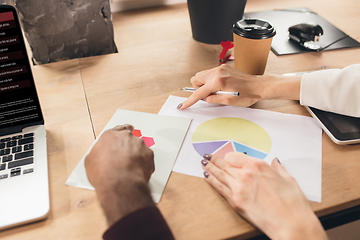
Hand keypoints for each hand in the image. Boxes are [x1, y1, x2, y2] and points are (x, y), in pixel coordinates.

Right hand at [85, 124, 154, 225]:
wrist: (120, 184)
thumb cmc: (104, 174)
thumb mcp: (91, 161)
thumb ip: (99, 152)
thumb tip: (100, 156)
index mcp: (110, 135)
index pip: (117, 129)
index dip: (120, 135)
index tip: (122, 137)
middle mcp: (126, 136)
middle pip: (129, 137)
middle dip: (128, 145)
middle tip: (124, 157)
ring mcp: (139, 144)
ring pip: (139, 146)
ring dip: (136, 154)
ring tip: (130, 167)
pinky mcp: (149, 154)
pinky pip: (147, 157)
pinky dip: (143, 162)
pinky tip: (136, 171)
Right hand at [178, 65, 300, 109]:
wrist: (260, 86)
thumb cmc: (248, 94)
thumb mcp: (229, 101)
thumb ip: (214, 99)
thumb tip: (205, 98)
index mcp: (219, 82)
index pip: (199, 92)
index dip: (190, 100)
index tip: (183, 106)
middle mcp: (217, 72)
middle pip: (196, 79)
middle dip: (198, 89)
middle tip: (209, 95)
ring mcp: (220, 68)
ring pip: (202, 75)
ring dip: (204, 84)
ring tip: (216, 91)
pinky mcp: (223, 67)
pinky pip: (209, 73)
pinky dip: (210, 80)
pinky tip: (220, 86)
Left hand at [201, 153, 327, 239]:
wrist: (292, 224)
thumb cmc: (293, 204)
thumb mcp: (289, 180)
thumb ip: (278, 169)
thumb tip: (275, 162)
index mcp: (259, 165)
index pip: (235, 156)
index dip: (230, 157)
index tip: (226, 158)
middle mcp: (246, 174)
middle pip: (225, 164)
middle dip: (214, 159)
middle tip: (207, 156)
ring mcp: (239, 187)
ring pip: (220, 174)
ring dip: (209, 167)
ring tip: (203, 162)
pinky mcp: (235, 201)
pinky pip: (219, 187)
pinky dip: (211, 180)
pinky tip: (206, 176)